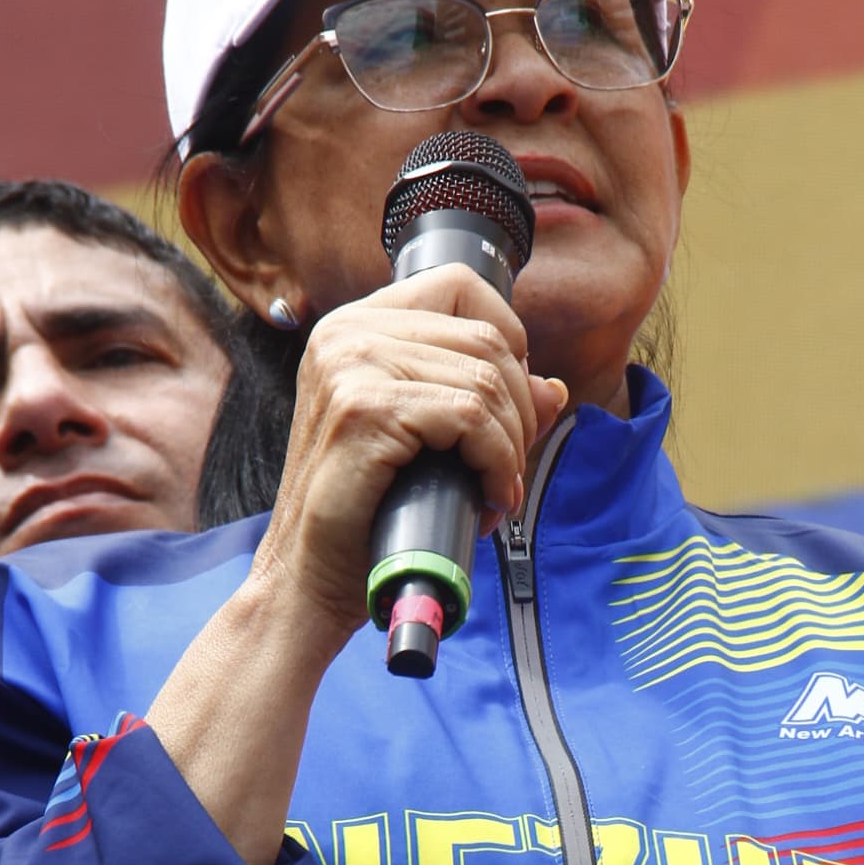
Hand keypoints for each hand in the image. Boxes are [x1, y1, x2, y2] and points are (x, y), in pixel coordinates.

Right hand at [253, 265, 568, 653]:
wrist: (309, 578)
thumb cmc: (367, 516)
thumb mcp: (432, 446)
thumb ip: (486, 406)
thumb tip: (554, 388)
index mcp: (356, 327)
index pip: (460, 287)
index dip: (509, 340)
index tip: (509, 404)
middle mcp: (346, 333)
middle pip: (485, 337)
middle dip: (520, 408)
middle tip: (508, 465)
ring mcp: (350, 366)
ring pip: (485, 380)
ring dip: (511, 444)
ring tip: (496, 488)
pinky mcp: (362, 409)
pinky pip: (470, 417)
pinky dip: (497, 461)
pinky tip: (489, 495)